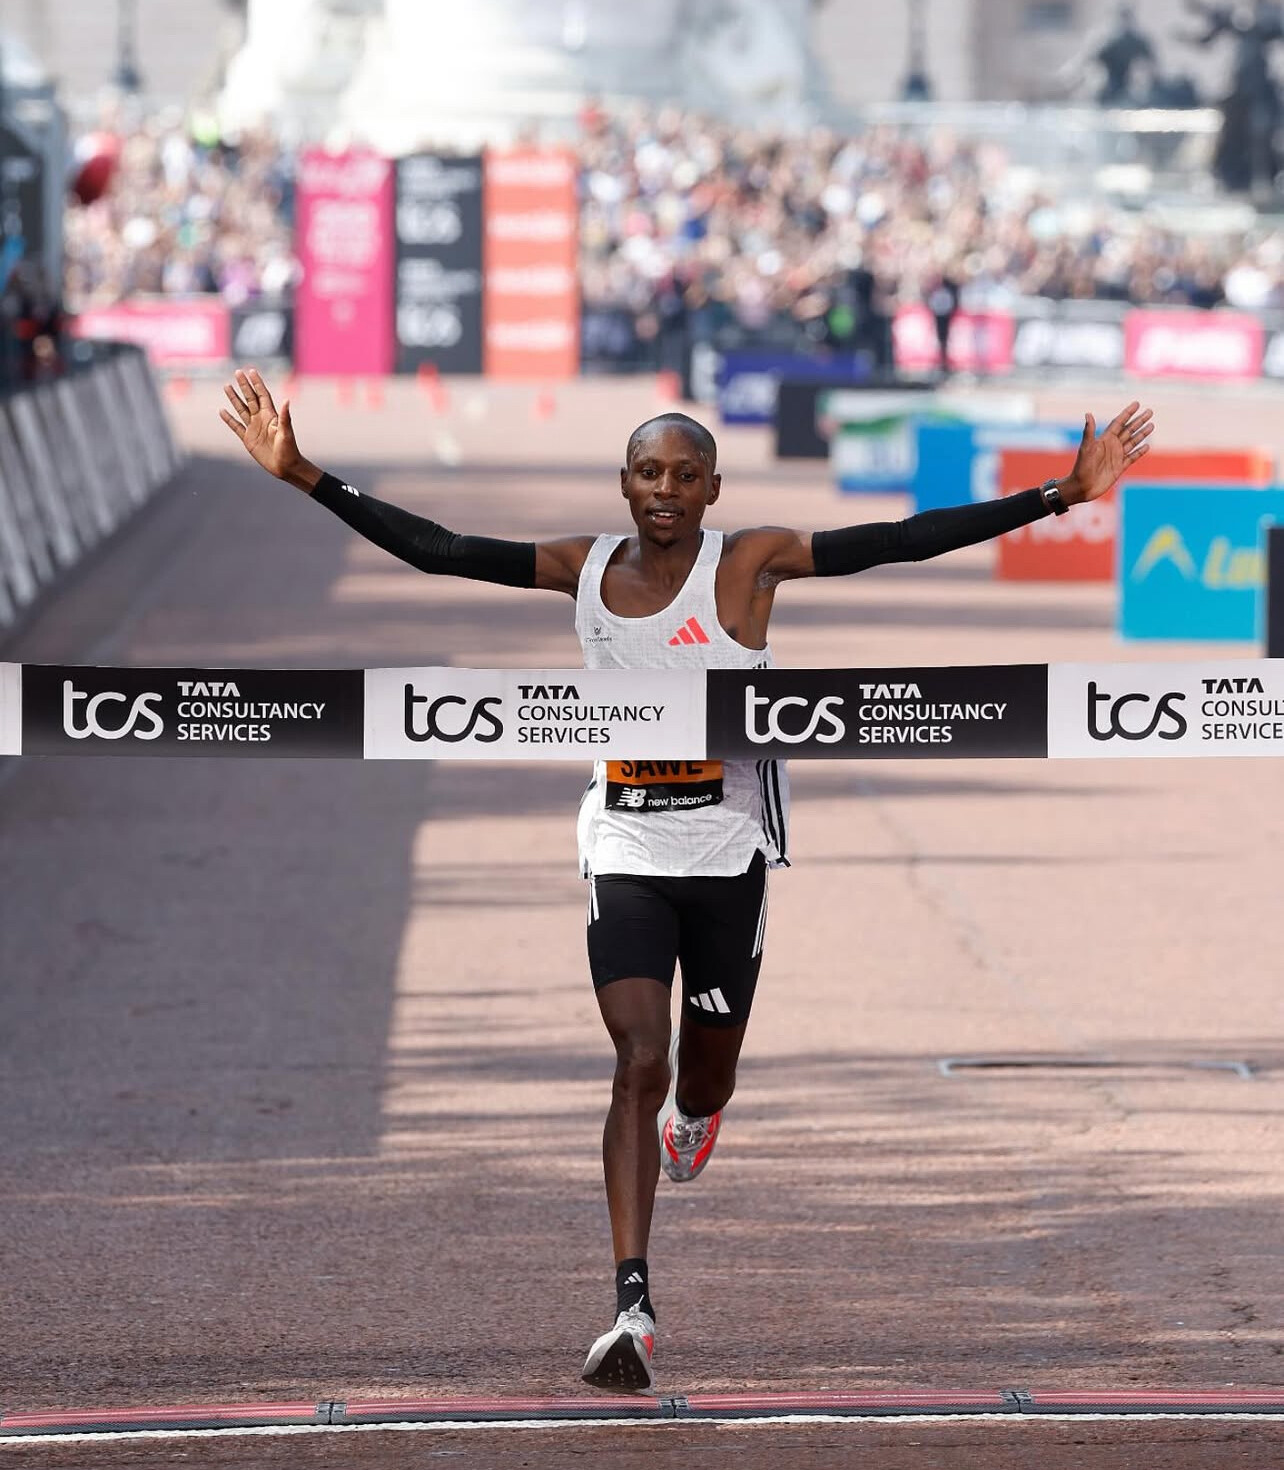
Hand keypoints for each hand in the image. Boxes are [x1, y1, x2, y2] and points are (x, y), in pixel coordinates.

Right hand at [219, 367, 318, 490]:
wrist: (285, 467)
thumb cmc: (289, 450)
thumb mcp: (286, 433)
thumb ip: (285, 417)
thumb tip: (287, 400)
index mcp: (271, 416)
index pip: (262, 395)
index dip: (257, 383)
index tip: (251, 371)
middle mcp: (261, 419)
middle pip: (250, 398)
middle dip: (244, 385)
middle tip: (237, 372)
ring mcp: (254, 428)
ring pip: (241, 409)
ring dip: (234, 398)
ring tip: (226, 386)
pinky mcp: (248, 439)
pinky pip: (236, 426)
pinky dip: (229, 419)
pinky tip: (222, 410)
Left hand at [1060, 401, 1153, 504]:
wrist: (1082, 487)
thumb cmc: (1081, 467)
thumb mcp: (1086, 448)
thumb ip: (1089, 432)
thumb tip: (1088, 414)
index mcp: (1104, 439)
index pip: (1118, 423)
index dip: (1127, 413)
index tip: (1137, 403)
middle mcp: (1111, 446)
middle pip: (1128, 430)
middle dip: (1139, 421)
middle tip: (1150, 411)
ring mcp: (1116, 456)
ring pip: (1132, 442)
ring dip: (1142, 433)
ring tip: (1152, 425)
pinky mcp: (1119, 467)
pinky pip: (1132, 457)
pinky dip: (1139, 451)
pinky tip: (1147, 445)